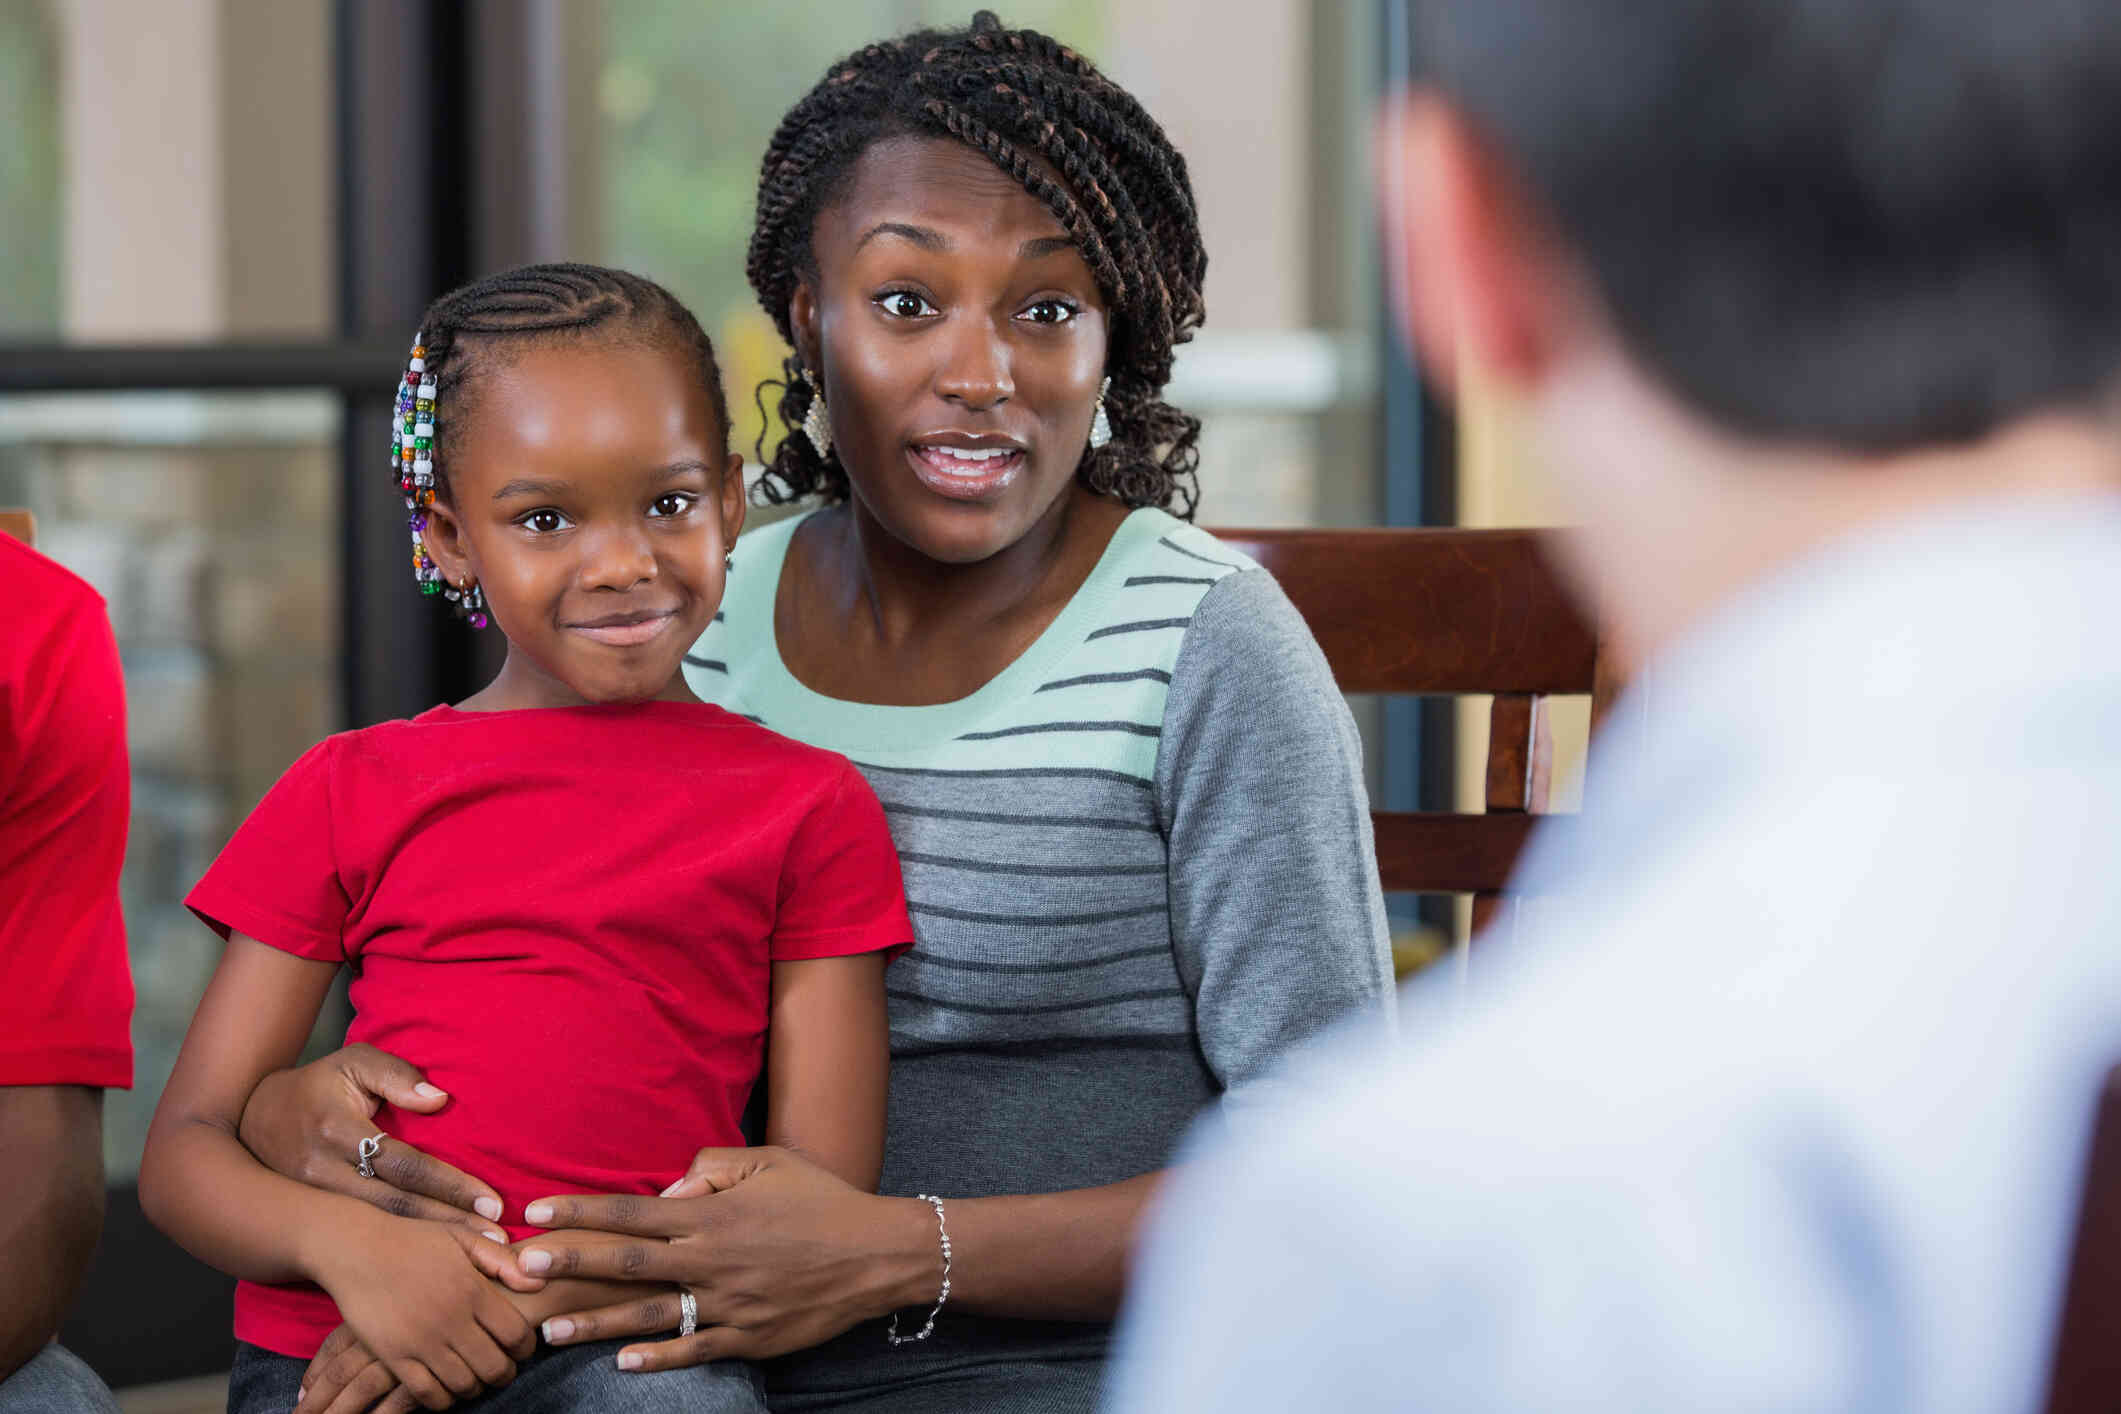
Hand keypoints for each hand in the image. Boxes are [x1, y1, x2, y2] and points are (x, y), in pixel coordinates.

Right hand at [240, 1044, 538, 1289]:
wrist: (248, 1117)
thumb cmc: (317, 1086)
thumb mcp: (353, 1063)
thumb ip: (397, 1075)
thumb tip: (439, 1099)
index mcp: (336, 1129)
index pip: (404, 1164)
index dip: (449, 1185)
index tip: (491, 1202)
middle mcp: (320, 1172)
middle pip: (394, 1206)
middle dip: (448, 1225)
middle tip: (498, 1242)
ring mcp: (310, 1201)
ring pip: (377, 1228)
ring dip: (429, 1243)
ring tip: (477, 1257)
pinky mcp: (307, 1219)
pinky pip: (361, 1235)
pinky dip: (401, 1247)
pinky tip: (435, 1257)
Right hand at [311, 1213, 536, 1409]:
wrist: (357, 1249)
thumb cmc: (413, 1240)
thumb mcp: (461, 1237)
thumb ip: (501, 1260)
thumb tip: (537, 1283)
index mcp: (474, 1289)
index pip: (516, 1334)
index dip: (525, 1347)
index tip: (522, 1349)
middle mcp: (452, 1319)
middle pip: (494, 1366)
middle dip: (504, 1374)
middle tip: (502, 1371)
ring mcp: (422, 1340)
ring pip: (463, 1384)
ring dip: (475, 1387)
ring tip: (475, 1380)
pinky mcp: (394, 1356)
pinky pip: (426, 1393)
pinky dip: (442, 1399)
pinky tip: (445, 1388)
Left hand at [520, 1147, 937, 1369]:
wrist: (877, 1254)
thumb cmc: (821, 1199)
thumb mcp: (770, 1161)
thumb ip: (712, 1166)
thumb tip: (669, 1189)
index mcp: (712, 1214)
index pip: (631, 1211)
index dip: (580, 1211)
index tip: (534, 1212)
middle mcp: (711, 1259)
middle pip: (626, 1262)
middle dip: (569, 1264)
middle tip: (519, 1268)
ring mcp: (728, 1303)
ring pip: (649, 1315)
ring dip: (596, 1323)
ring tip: (550, 1330)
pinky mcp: (747, 1337)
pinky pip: (693, 1348)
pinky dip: (657, 1357)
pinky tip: (622, 1361)